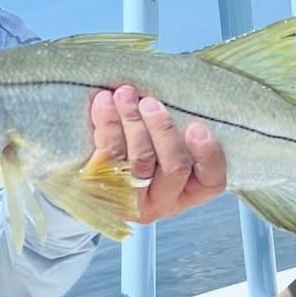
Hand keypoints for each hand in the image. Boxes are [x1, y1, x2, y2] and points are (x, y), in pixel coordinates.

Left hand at [89, 86, 225, 223]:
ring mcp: (132, 199)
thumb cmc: (135, 151)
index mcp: (187, 191)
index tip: (197, 126)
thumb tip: (163, 97)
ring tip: (125, 96)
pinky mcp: (103, 188)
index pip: (211, 182)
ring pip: (141, 161)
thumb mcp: (161, 145)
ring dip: (133, 122)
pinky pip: (108, 155)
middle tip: (150, 104)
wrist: (84, 177)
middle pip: (175, 168)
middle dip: (164, 130)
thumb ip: (172, 131)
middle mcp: (163, 200)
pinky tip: (104, 103)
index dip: (209, 155)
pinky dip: (108, 123)